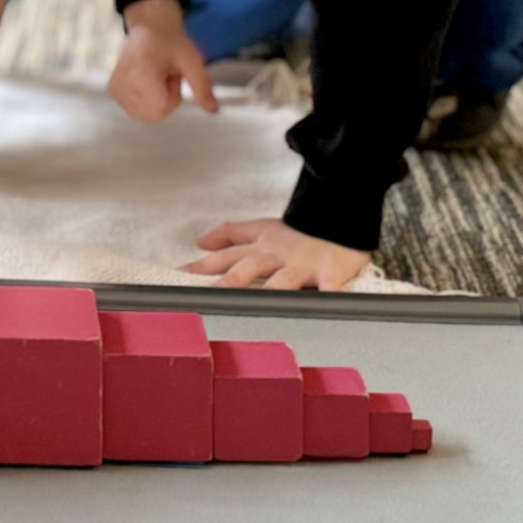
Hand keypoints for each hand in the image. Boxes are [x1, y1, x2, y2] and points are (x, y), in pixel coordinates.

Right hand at [111, 0, 219, 123]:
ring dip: (156, 101)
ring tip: (157, 76)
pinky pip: (137, 111)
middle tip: (166, 75)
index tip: (173, 74)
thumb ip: (202, 87)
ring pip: (146, 116)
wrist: (149, 25)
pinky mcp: (113, 90)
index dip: (174, 95)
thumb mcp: (192, 61)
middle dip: (166, 101)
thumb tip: (214, 111)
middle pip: (154, 115)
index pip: (162, 107)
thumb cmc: (172, 41)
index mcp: (140, 73)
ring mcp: (115, 88)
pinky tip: (147, 80)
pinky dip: (147, 101)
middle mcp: (123, 83)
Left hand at [182, 219, 371, 290]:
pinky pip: (330, 286)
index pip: (227, 257)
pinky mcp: (331, 271)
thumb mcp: (263, 229)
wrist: (341, 213)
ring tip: (256, 308)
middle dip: (229, 283)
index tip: (180, 276)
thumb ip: (231, 235)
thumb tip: (201, 243)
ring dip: (270, 293)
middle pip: (249, 269)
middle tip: (211, 298)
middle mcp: (278, 256)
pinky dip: (328, 298)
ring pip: (283, 280)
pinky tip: (323, 308)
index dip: (203, 266)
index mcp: (262, 247)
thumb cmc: (302, 230)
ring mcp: (303, 265)